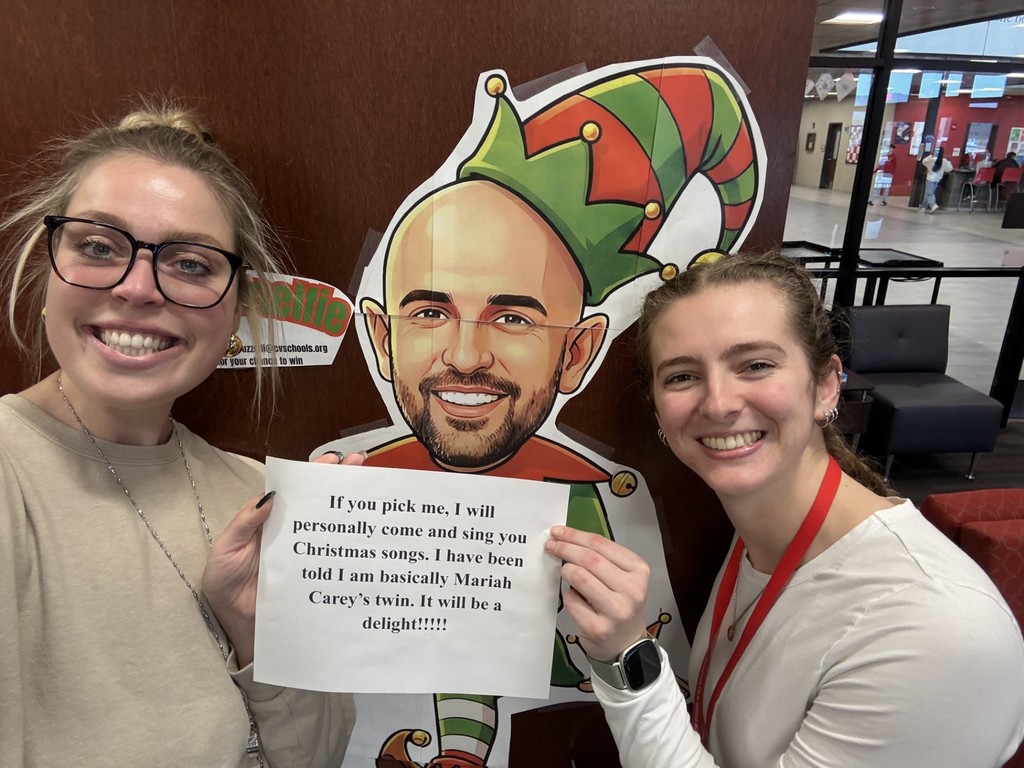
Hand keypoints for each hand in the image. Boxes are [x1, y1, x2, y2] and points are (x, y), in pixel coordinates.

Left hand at [202, 450, 365, 666]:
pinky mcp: (315, 574)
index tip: (333, 459)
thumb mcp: (227, 548)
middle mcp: (291, 532)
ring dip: (349, 507)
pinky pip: (334, 556)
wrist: (234, 625)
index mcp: (269, 520)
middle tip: (359, 462)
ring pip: (329, 525)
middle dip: (339, 480)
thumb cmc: (225, 583)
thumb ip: (245, 522)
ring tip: (368, 489)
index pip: (292, 490)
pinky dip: (351, 546)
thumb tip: (270, 495)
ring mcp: (305, 553)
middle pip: (316, 501)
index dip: (312, 472)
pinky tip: (366, 535)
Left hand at [544, 525, 649, 662]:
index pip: (601, 544)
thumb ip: (602, 558)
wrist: (626, 643)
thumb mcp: (622, 577)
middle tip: (551, 545)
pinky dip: (568, 596)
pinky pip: (572, 601)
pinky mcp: (599, 628)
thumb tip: (567, 538)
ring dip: (566, 571)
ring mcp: (617, 611)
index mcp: (639, 571)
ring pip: (580, 577)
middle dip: (565, 548)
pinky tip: (575, 599)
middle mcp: (632, 590)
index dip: (575, 535)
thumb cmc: (620, 605)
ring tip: (565, 572)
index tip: (558, 532)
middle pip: (589, 559)